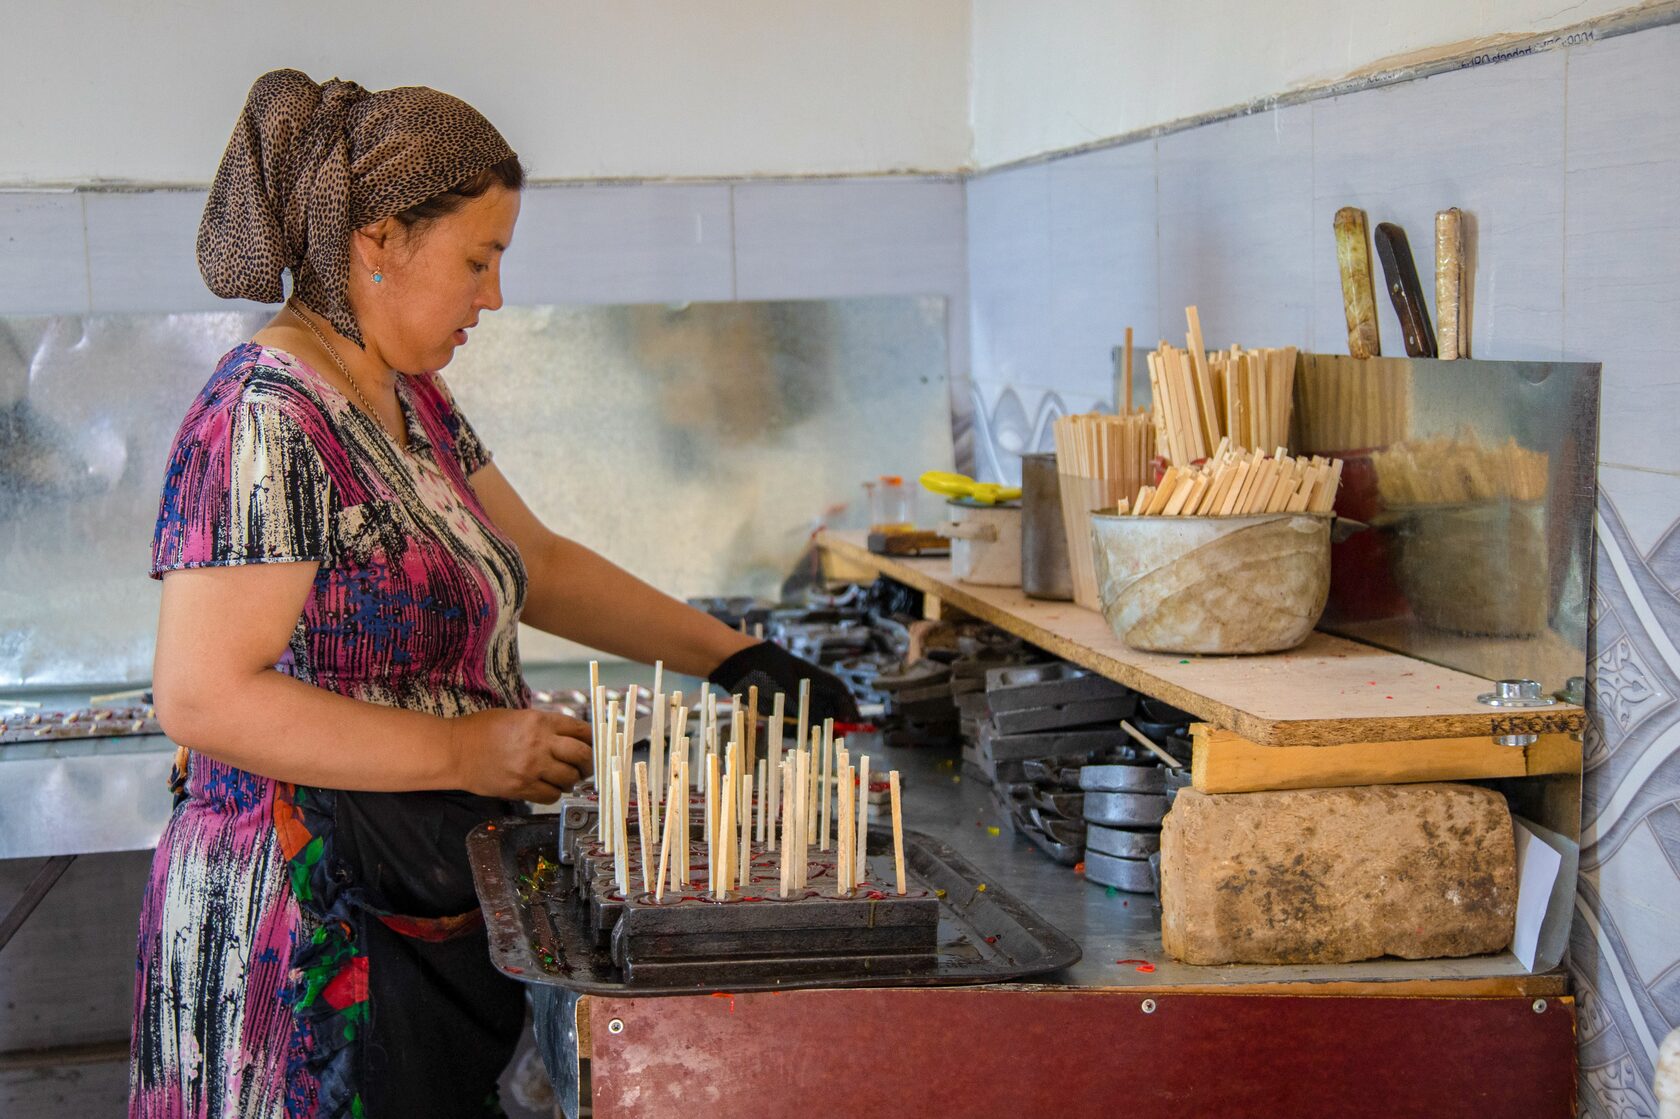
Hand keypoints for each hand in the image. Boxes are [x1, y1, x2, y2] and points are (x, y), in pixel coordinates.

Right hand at [449, 708, 592, 803]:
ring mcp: (531, 767)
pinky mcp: (521, 788)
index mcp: (541, 721)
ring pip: (569, 779)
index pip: (582, 730)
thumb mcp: (518, 716)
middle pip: (582, 756)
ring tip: (563, 778)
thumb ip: (545, 726)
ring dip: (571, 780)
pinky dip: (554, 793)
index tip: (593, 746)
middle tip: (585, 768)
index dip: (592, 740)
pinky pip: (551, 795)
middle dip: (588, 764)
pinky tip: (546, 788)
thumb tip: (572, 738)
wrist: (455, 751)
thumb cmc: (482, 730)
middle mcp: (540, 743)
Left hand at [708, 641, 861, 723]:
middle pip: (829, 707)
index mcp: (812, 677)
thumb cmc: (763, 665)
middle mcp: (806, 688)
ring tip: (819, 738)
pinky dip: (799, 729)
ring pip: (813, 716)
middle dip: (837, 722)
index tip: (855, 721)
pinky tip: (796, 734)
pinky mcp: (781, 707)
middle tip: (839, 736)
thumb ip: (803, 703)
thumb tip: (824, 721)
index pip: (839, 691)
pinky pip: (795, 721)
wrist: (736, 662)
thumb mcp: (785, 684)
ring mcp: (793, 698)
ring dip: (818, 728)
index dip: (850, 706)